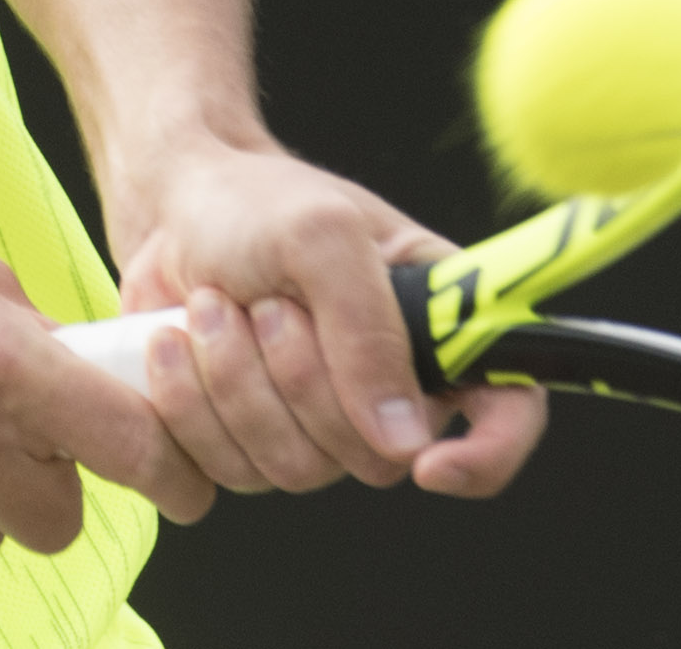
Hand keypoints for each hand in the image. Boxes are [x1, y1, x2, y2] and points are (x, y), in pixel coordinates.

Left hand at [108, 134, 550, 500]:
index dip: (488, 455)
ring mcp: (314, 431)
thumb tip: (401, 440)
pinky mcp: (243, 449)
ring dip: (231, 382)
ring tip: (211, 307)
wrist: (171, 207)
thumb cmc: (259, 204)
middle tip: (265, 303)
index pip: (509, 414)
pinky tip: (173, 346)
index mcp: (438, 329)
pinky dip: (185, 411)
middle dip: (298, 377)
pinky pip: (219, 477)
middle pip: (372, 457)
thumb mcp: (321, 235)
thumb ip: (367, 328)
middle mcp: (387, 394)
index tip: (431, 466)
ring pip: (289, 471)